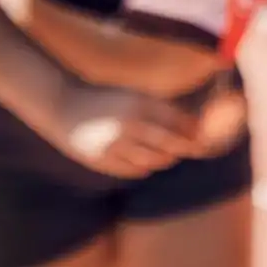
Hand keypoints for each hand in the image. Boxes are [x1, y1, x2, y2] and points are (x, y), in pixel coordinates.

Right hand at [43, 80, 203, 178]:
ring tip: (166, 152)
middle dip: (186, 148)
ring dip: (165, 158)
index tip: (203, 135)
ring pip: (155, 161)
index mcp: (140, 103)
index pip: (179, 123)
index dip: (195, 131)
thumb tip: (196, 127)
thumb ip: (161, 109)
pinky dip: (145, 167)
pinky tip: (144, 158)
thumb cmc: (107, 99)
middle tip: (193, 148)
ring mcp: (115, 144)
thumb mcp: (134, 95)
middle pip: (172, 145)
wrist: (63, 107)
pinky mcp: (102, 161)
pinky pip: (136, 171)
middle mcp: (129, 124)